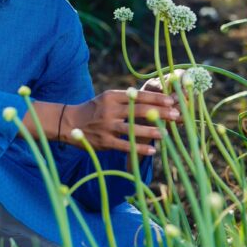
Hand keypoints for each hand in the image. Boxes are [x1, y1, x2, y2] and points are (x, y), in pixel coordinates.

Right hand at [65, 89, 179, 155]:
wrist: (69, 122)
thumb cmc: (94, 109)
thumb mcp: (108, 98)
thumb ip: (127, 99)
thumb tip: (154, 99)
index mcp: (112, 96)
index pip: (138, 96)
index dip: (156, 98)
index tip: (172, 100)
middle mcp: (110, 110)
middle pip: (139, 110)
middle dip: (160, 112)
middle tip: (176, 115)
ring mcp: (107, 126)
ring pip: (133, 128)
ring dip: (151, 130)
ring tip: (166, 133)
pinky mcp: (104, 141)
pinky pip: (125, 145)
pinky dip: (139, 148)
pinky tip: (152, 150)